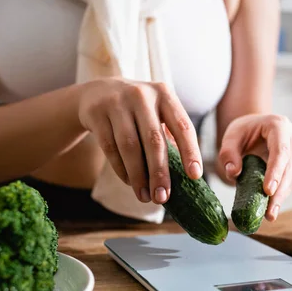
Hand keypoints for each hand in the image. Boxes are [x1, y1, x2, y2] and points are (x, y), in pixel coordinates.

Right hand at [78, 78, 201, 203]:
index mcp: (164, 94)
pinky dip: (121, 169)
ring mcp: (117, 102)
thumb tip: (183, 176)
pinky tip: (129, 182)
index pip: (183, 126)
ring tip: (144, 197)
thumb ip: (170, 136)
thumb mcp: (156, 112)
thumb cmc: (138, 110)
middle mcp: (142, 95)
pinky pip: (110, 148)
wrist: (97, 92)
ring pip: (130, 146)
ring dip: (138, 176)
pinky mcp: (96, 113)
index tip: (195, 176)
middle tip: (162, 198)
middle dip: (159, 173)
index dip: (190, 152)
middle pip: (154, 140)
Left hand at [218, 114, 291, 221]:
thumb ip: (228, 153)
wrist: (255, 129)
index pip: (281, 150)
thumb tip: (233, 172)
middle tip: (269, 212)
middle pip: (290, 166)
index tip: (267, 191)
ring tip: (270, 215)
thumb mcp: (230, 137)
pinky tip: (272, 209)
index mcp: (278, 125)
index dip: (275, 171)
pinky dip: (282, 195)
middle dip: (279, 191)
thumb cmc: (242, 132)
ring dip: (282, 197)